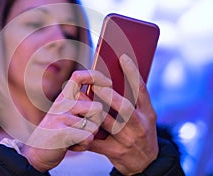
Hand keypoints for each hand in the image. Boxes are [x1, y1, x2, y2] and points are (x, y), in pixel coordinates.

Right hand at [21, 70, 110, 171]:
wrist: (36, 154)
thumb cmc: (58, 134)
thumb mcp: (67, 114)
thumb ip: (82, 104)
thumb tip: (105, 95)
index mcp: (64, 97)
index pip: (79, 76)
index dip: (96, 76)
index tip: (108, 83)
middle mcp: (62, 103)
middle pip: (97, 108)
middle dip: (96, 123)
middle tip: (80, 129)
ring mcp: (61, 117)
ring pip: (94, 125)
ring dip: (89, 136)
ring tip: (74, 137)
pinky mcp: (62, 132)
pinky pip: (88, 138)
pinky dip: (83, 145)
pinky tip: (71, 145)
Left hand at [89, 54, 158, 174]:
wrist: (146, 164)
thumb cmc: (142, 131)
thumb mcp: (146, 116)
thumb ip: (135, 99)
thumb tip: (118, 75)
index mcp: (148, 113)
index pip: (142, 91)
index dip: (133, 73)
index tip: (122, 57)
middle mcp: (139, 126)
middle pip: (124, 108)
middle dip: (109, 95)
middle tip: (95, 83)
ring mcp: (127, 140)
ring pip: (106, 123)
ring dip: (91, 110)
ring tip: (77, 97)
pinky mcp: (115, 152)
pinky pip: (96, 142)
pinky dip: (83, 133)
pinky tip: (73, 123)